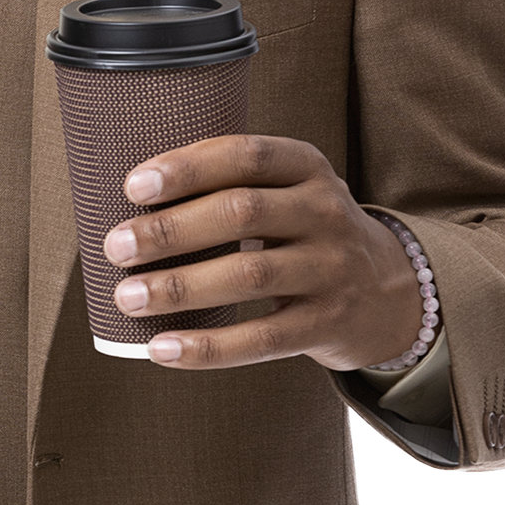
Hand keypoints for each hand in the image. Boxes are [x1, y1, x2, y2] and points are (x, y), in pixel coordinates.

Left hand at [102, 133, 423, 371]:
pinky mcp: (327, 323)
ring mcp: (331, 269)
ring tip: (127, 297)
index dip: (188, 168)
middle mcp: (325, 212)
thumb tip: (127, 202)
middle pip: (241, 212)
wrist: (387, 292)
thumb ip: (229, 185)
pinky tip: (161, 349)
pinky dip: (207, 346)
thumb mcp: (287, 192)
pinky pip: (261, 339)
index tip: (133, 186)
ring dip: (180, 287)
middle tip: (117, 247)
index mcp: (307, 167)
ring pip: (249, 275)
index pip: (246, 155)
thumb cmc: (303, 234)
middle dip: (171, 230)